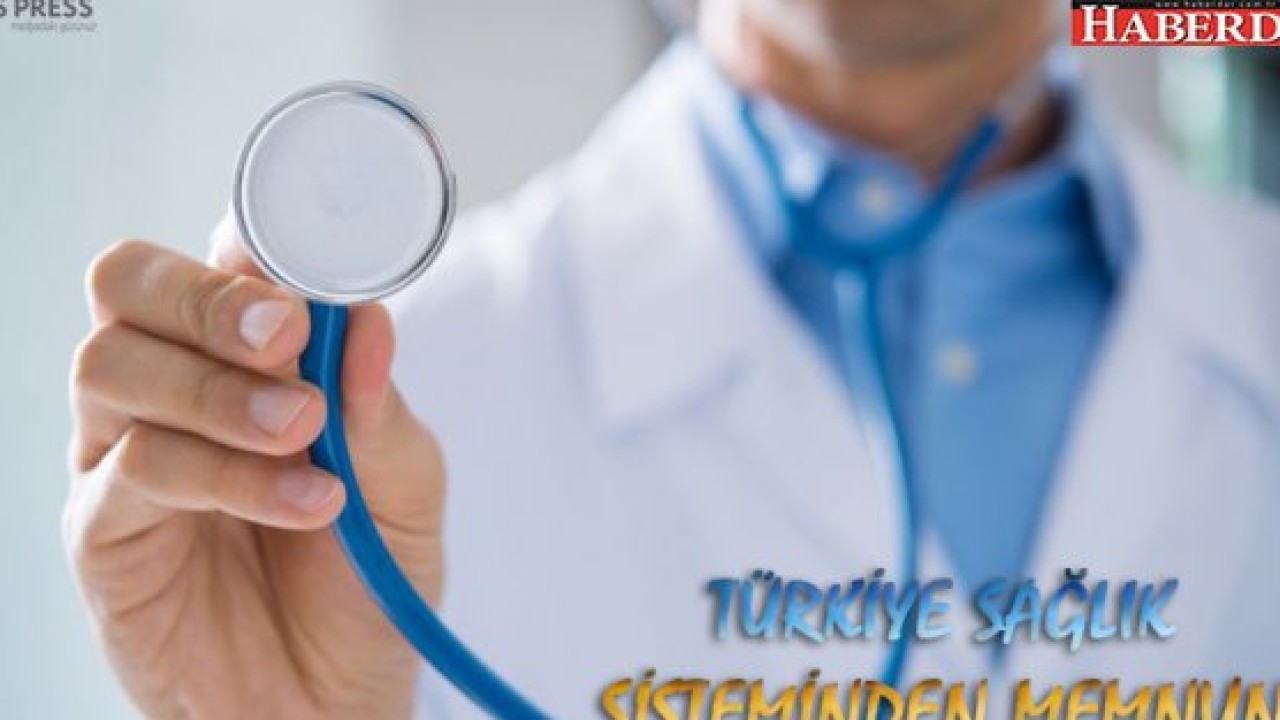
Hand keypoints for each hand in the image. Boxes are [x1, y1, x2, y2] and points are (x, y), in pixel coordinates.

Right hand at [64, 219, 443, 718]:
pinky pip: (133, 469)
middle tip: (286, 334)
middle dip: (206, 297)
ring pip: (113, 366)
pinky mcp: (103, 532)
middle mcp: (169, 391)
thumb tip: (370, 321)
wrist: (334, 700)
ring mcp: (123, 456)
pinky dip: (224, 474)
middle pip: (128, 287)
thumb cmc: (366, 580)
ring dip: (218, 391)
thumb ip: (381, 408)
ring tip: (305, 433)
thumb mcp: (404, 488)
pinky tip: (304, 502)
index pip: (212, 261)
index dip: (249, 249)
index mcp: (241, 362)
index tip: (308, 281)